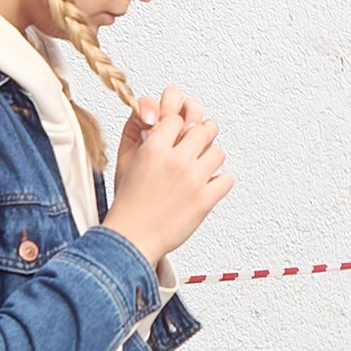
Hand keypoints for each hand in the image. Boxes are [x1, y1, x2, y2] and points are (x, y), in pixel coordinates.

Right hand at [104, 85, 232, 264]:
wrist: (132, 237)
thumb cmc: (128, 202)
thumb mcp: (124, 160)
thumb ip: (137, 133)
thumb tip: (153, 113)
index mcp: (153, 149)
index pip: (177, 116)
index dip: (178, 119)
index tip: (180, 124)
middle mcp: (176, 161)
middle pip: (204, 129)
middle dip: (199, 133)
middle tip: (195, 141)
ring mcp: (194, 180)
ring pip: (218, 152)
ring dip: (210, 157)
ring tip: (199, 166)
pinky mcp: (206, 200)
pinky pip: (226, 179)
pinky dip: (218, 182)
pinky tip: (205, 185)